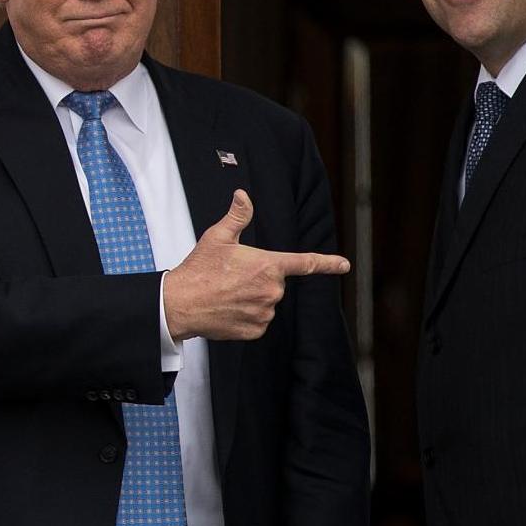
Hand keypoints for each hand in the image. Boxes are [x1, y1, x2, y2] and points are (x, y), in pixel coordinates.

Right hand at [163, 190, 349, 341]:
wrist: (180, 304)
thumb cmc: (199, 269)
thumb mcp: (218, 237)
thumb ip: (237, 216)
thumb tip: (243, 195)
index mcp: (268, 265)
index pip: (306, 263)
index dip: (328, 263)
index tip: (344, 265)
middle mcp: (272, 291)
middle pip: (276, 283)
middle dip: (259, 279)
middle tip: (232, 277)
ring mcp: (265, 313)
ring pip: (267, 303)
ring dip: (253, 298)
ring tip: (227, 294)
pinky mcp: (255, 330)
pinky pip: (259, 321)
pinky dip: (247, 316)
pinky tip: (228, 309)